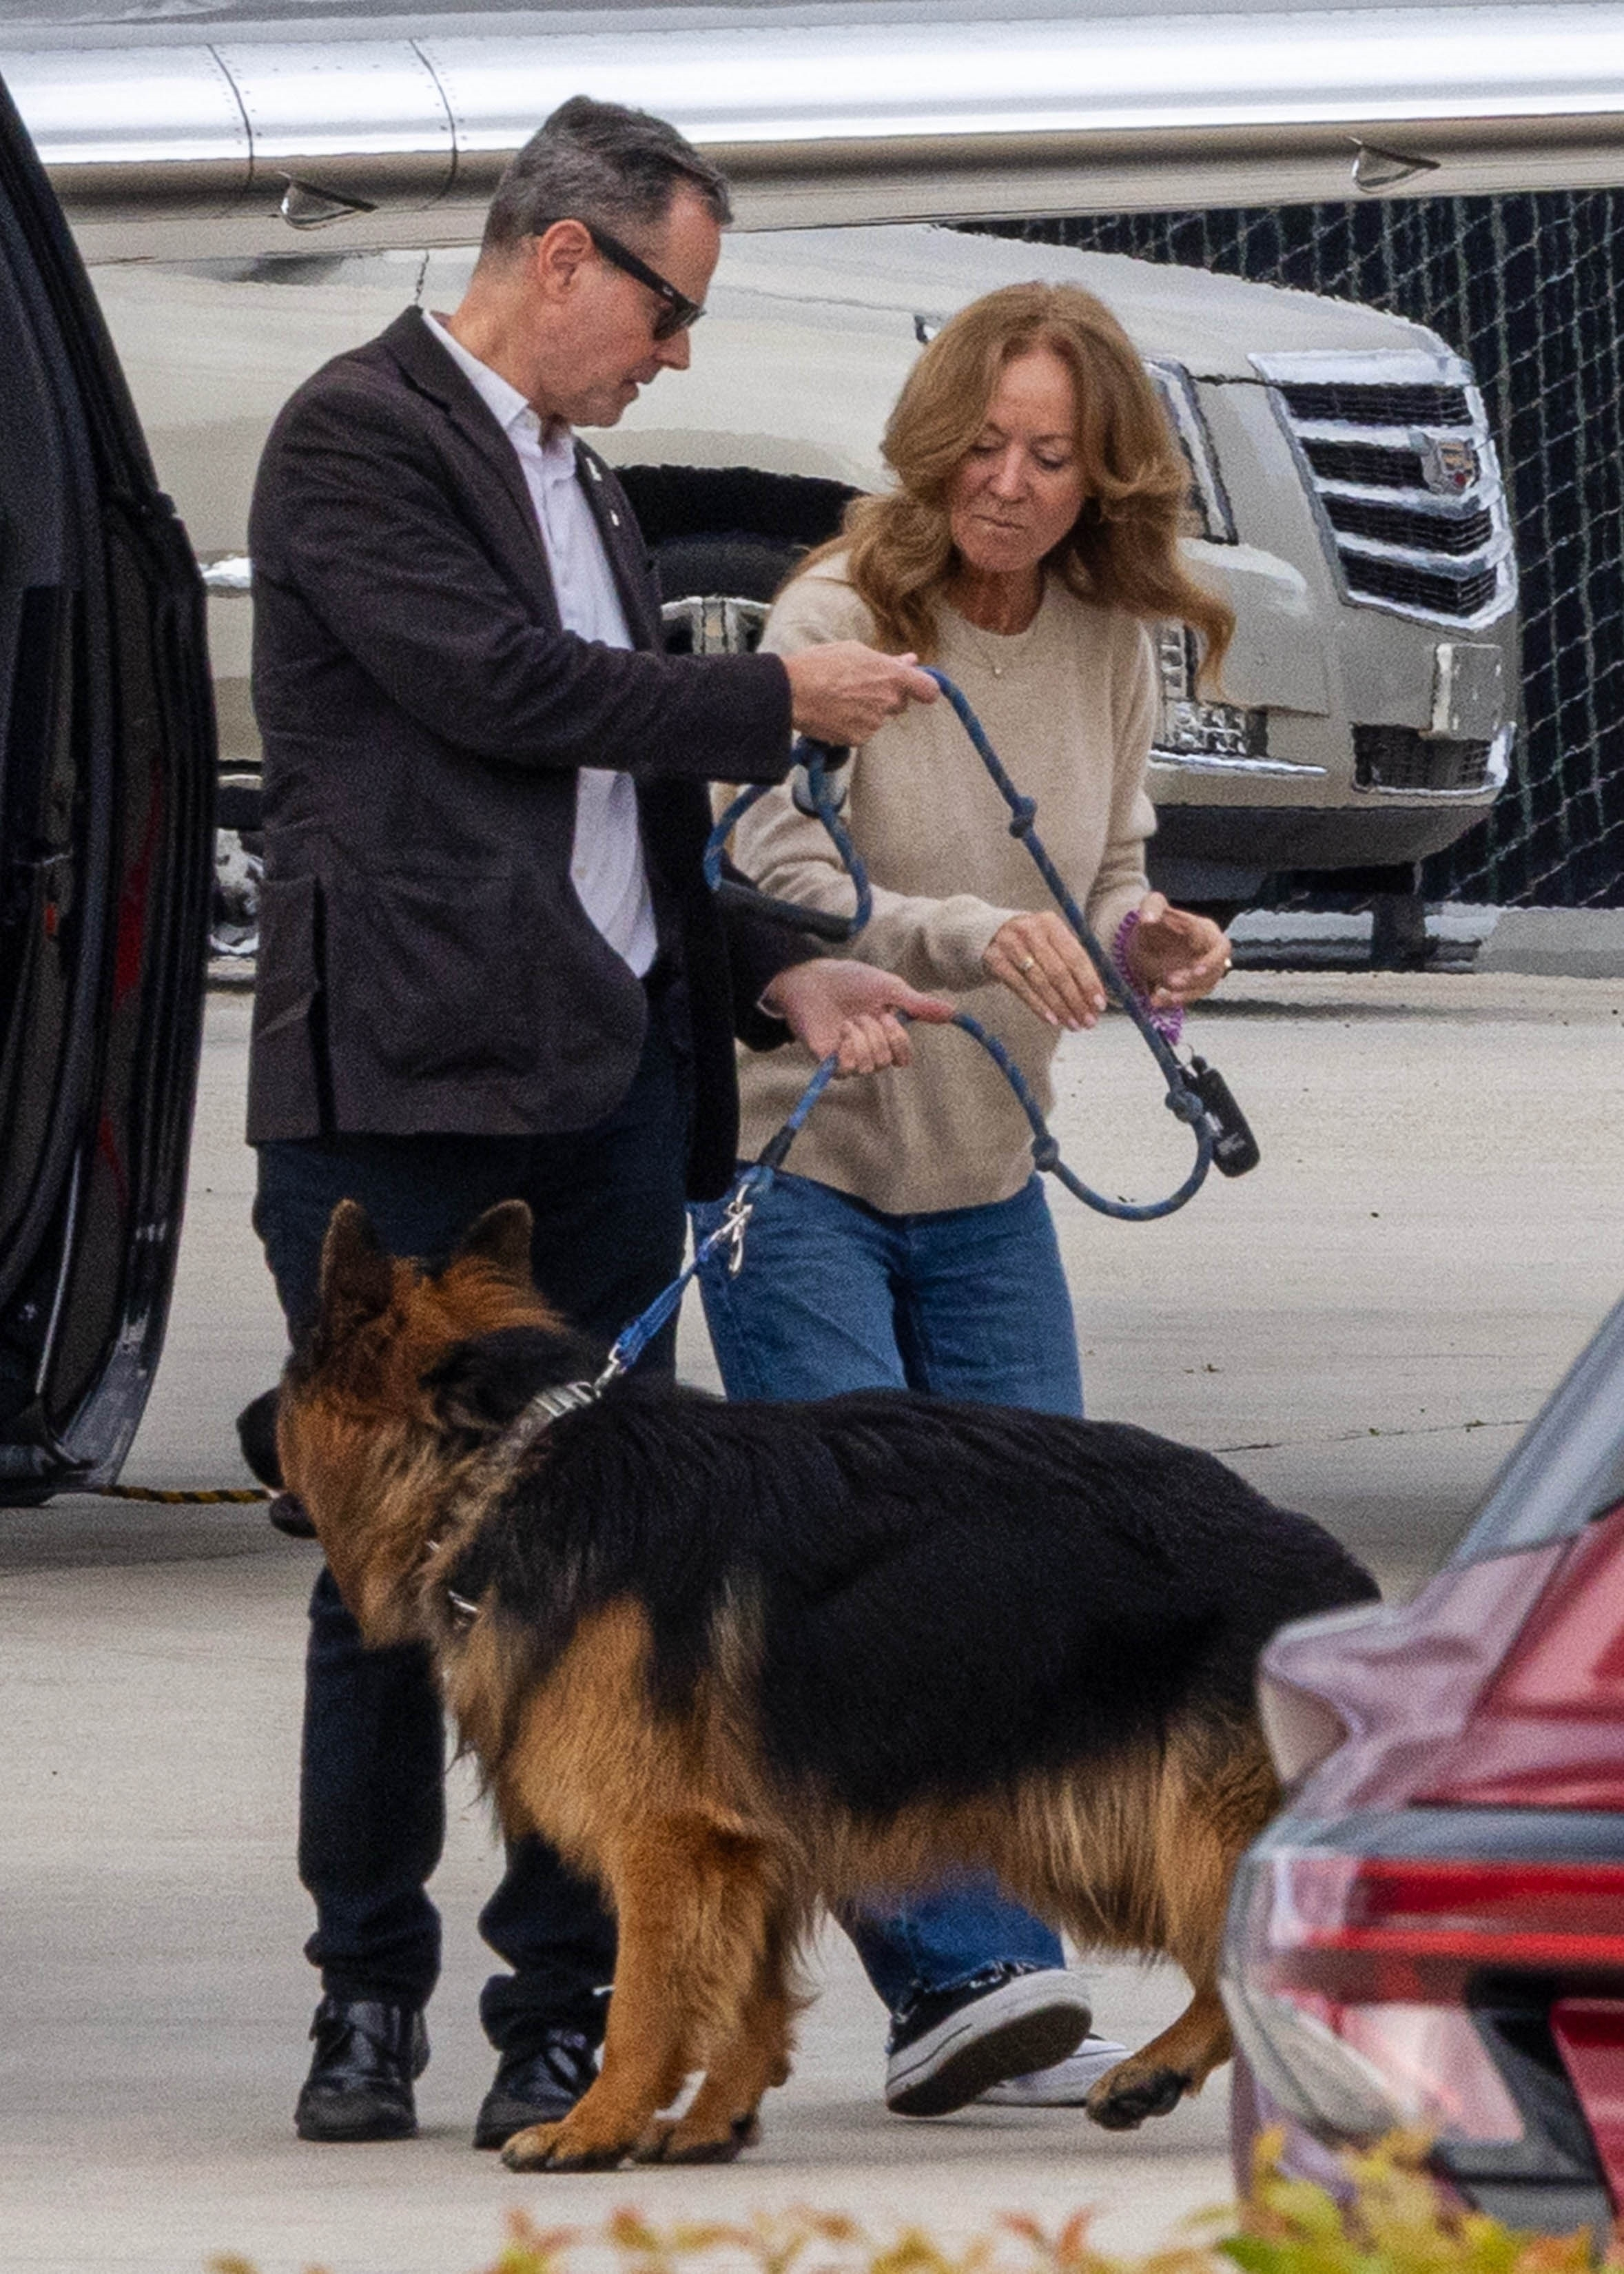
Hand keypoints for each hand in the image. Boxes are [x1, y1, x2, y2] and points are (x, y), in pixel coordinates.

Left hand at [762, 959, 953, 1076]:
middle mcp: (869, 1049)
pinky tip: (841, 1032)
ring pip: (869, 1066)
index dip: (899, 1040)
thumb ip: (919, 1005)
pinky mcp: (829, 1062)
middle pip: (887, 1061)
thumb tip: (954, 1012)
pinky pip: (848, 1071)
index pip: (904, 1057)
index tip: (888, 1016)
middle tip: (862, 1014)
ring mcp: (849, 1057)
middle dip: (877, 1034)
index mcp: (886, 1034)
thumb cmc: (851, 981)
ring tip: (848, 1021)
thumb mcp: (890, 988)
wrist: (814, 980)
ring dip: (861, 1038)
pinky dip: (848, 1050)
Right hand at [781, 643, 937, 745]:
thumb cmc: (820, 665)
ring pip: (879, 717)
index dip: (924, 689)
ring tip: (839, 697)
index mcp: (892, 676)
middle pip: (900, 703)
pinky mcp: (859, 739)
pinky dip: (853, 725)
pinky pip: (863, 731)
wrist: (791, 692)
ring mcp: (874, 723)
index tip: (917, 688)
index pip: (929, 689)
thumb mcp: (855, 651)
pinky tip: (835, 713)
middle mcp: (888, 701)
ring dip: (866, 710)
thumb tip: (910, 661)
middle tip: (860, 686)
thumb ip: (887, 660)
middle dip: (887, 696)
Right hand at [983, 910, 1107, 1030]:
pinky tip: (1051, 1019)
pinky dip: (1038, 1005)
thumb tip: (1097, 1000)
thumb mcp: (1050, 944)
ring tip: (1072, 1024)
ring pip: (1040, 981)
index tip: (1099, 1006)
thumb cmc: (1029, 945)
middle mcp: (1031, 930)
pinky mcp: (994, 959)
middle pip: (1059, 971)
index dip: (1089, 983)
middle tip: (1088, 1022)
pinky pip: (1020, 987)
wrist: (985, 935)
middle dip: (1076, 1000)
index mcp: (1051, 923)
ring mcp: (1010, 943)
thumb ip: (1073, 965)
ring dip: (1060, 1007)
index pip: (1076, 956)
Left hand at [1121, 892, 1231, 1006]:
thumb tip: (1148, 919)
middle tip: (1177, 981)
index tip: (1192, 961)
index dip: (1207, 954)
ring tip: (1161, 996)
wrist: (1148, 938)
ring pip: (1206, 985)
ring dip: (1186, 993)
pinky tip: (1155, 1001)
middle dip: (1203, 975)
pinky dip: (1173, 1000)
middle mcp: (1210, 950)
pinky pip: (1190, 996)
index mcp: (1205, 928)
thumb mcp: (1152, 906)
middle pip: (1219, 965)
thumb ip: (1151, 907)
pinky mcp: (1194, 985)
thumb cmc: (1157, 920)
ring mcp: (1204, 969)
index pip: (1215, 941)